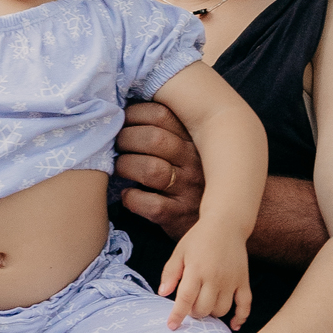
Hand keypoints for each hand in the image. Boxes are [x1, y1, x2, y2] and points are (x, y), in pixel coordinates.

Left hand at [115, 102, 204, 240]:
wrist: (217, 220)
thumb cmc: (192, 180)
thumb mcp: (188, 150)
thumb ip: (167, 131)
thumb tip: (124, 112)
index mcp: (195, 139)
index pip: (162, 114)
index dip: (135, 113)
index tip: (122, 119)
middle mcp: (195, 162)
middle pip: (155, 139)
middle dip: (126, 138)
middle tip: (115, 144)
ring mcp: (189, 190)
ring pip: (152, 170)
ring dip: (126, 165)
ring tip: (118, 168)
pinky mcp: (180, 216)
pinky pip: (152, 205)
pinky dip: (132, 198)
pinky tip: (127, 194)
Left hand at [158, 220, 251, 329]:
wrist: (226, 224)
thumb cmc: (199, 238)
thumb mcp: (180, 252)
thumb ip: (170, 273)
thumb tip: (162, 293)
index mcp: (196, 269)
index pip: (186, 299)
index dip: (178, 315)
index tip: (171, 326)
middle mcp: (215, 277)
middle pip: (203, 309)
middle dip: (194, 312)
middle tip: (191, 305)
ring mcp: (231, 280)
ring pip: (221, 310)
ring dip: (212, 313)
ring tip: (206, 303)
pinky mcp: (243, 280)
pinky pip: (245, 305)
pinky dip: (241, 317)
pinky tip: (234, 325)